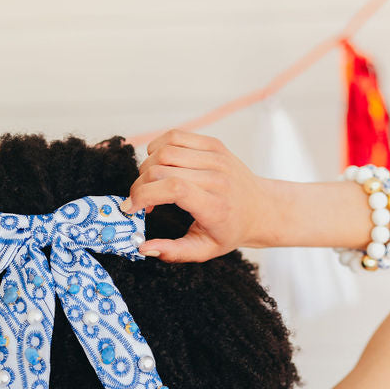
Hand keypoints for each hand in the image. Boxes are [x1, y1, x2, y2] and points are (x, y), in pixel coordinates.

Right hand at [124, 130, 281, 260]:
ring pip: (164, 150)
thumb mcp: (204, 250)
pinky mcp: (213, 144)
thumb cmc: (229, 230)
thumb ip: (173, 252)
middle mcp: (217, 178)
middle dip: (139, 185)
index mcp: (215, 206)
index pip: (174, 189)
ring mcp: (216, 157)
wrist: (260, 208)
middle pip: (162, 168)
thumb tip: (143, 247)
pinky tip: (158, 165)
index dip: (144, 195)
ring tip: (149, 184)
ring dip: (146, 167)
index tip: (130, 208)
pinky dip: (157, 148)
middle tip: (139, 201)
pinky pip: (174, 136)